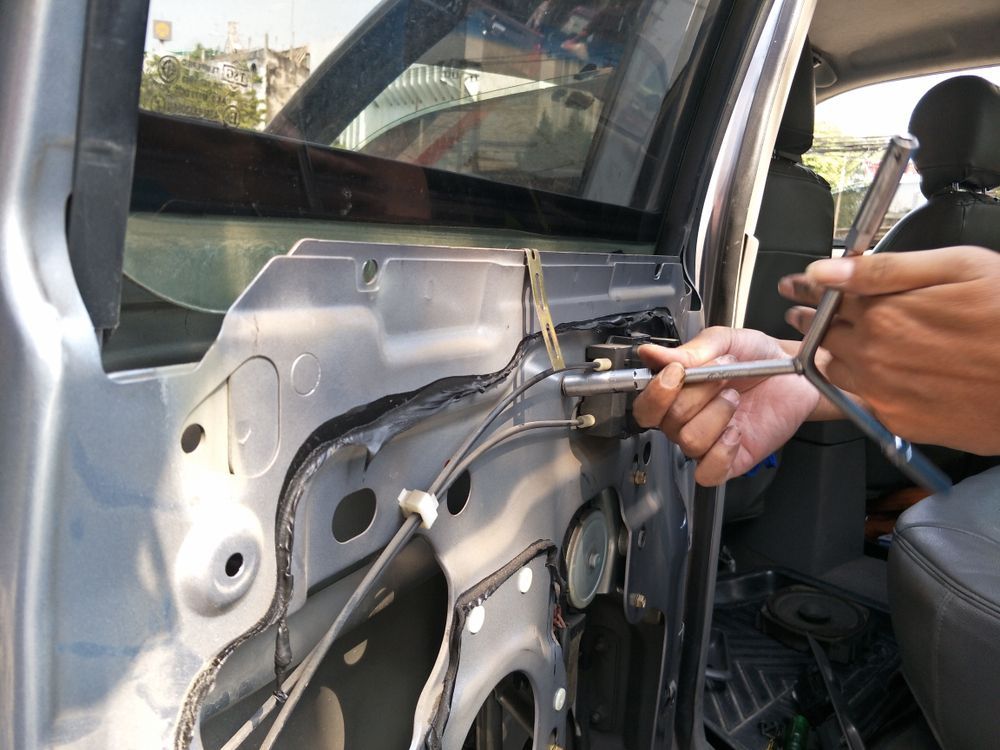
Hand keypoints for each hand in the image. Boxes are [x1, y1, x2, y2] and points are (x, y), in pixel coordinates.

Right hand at [632, 327, 819, 485]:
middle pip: (669, 421)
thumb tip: (650, 353)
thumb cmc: (757, 357)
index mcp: (674, 392)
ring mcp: (705, 442)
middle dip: (700, 393)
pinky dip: (721, 452)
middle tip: (723, 376)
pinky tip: (736, 432)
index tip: (678, 372)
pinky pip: (707, 472)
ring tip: (735, 399)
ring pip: (689, 441)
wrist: (795, 374)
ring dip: (717, 415)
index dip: (657, 392)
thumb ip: (689, 351)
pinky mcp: (727, 461)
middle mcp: (684, 420)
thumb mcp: (724, 342)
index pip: (645, 406)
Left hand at [780, 245, 999, 453]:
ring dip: (832, 353)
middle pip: (824, 335)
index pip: (825, 298)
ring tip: (839, 341)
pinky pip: (860, 400)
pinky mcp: (898, 421)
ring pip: (836, 369)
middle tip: (804, 313)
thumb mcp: (958, 268)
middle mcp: (874, 357)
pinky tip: (876, 373)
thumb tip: (826, 269)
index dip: (807, 290)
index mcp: (883, 314)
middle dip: (812, 320)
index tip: (794, 287)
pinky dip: (858, 384)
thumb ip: (885, 269)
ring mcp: (883, 393)